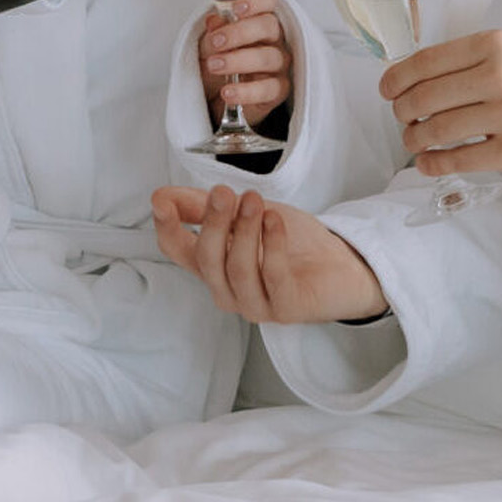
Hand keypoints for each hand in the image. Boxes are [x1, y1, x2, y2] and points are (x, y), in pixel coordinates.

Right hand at [150, 185, 388, 323]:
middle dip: (213, 223)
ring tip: (255, 201)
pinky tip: (276, 221)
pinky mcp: (286, 308)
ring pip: (237, 270)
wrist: (340, 263)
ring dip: (245, 232)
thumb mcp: (245, 213)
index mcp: (214, 265)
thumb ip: (204, 206)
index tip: (161, 201)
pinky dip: (273, 245)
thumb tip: (162, 196)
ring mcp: (255, 303)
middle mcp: (228, 289)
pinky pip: (273, 277)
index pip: (178, 251)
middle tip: (224, 193)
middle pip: (207, 260)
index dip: (166, 228)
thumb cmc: (292, 240)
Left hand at [198, 0, 289, 125]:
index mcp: (258, 19)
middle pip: (269, 26)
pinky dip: (246, 91)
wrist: (216, 96)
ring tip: (214, 65)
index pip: (267, 0)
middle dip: (240, 32)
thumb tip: (215, 21)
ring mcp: (279, 65)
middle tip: (216, 42)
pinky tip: (227, 92)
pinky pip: (268, 89)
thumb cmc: (219, 61)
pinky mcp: (278, 90)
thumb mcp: (210, 45)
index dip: (255, 1)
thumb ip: (214, 32)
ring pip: (268, 57)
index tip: (236, 8)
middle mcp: (274, 39)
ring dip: (238, 61)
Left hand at [379, 29, 501, 197]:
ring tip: (415, 142)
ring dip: (414, 140)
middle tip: (402, 121)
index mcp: (496, 44)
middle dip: (402, 113)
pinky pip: (456, 159)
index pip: (426, 61)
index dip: (396, 79)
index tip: (386, 91)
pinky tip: (429, 162)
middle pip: (423, 97)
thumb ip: (473, 61)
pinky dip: (433, 163)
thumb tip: (416, 78)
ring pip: (435, 129)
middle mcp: (499, 75)